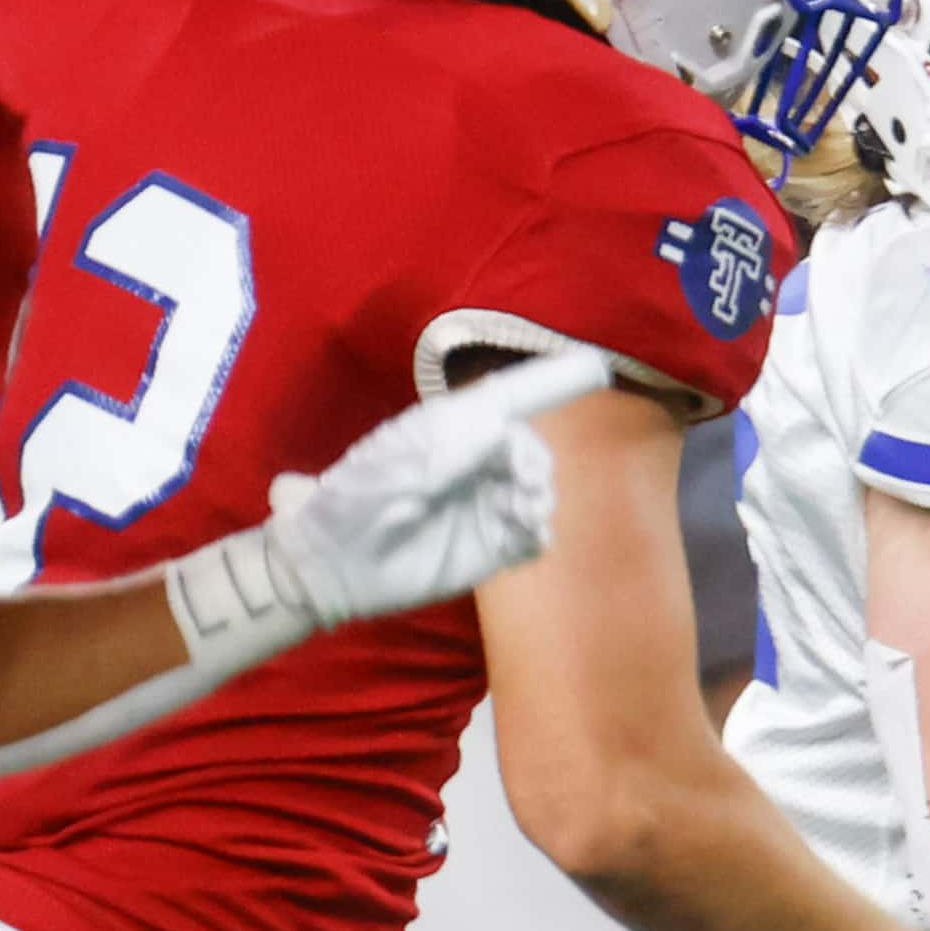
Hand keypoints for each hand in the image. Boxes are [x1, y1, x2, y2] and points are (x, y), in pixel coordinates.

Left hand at [264, 349, 610, 625]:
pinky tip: (530, 531)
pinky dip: (538, 530)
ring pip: (535, 490)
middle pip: (527, 447)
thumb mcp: (398, 464)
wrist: (333, 562)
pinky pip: (529, 535)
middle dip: (534, 458)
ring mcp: (484, 505)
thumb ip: (451, 446)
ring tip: (525, 510)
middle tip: (526, 479)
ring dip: (539, 494)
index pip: (509, 397)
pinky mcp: (488, 548)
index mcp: (452, 428)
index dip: (552, 381)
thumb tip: (500, 424)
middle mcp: (474, 462)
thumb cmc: (355, 500)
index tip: (596, 368)